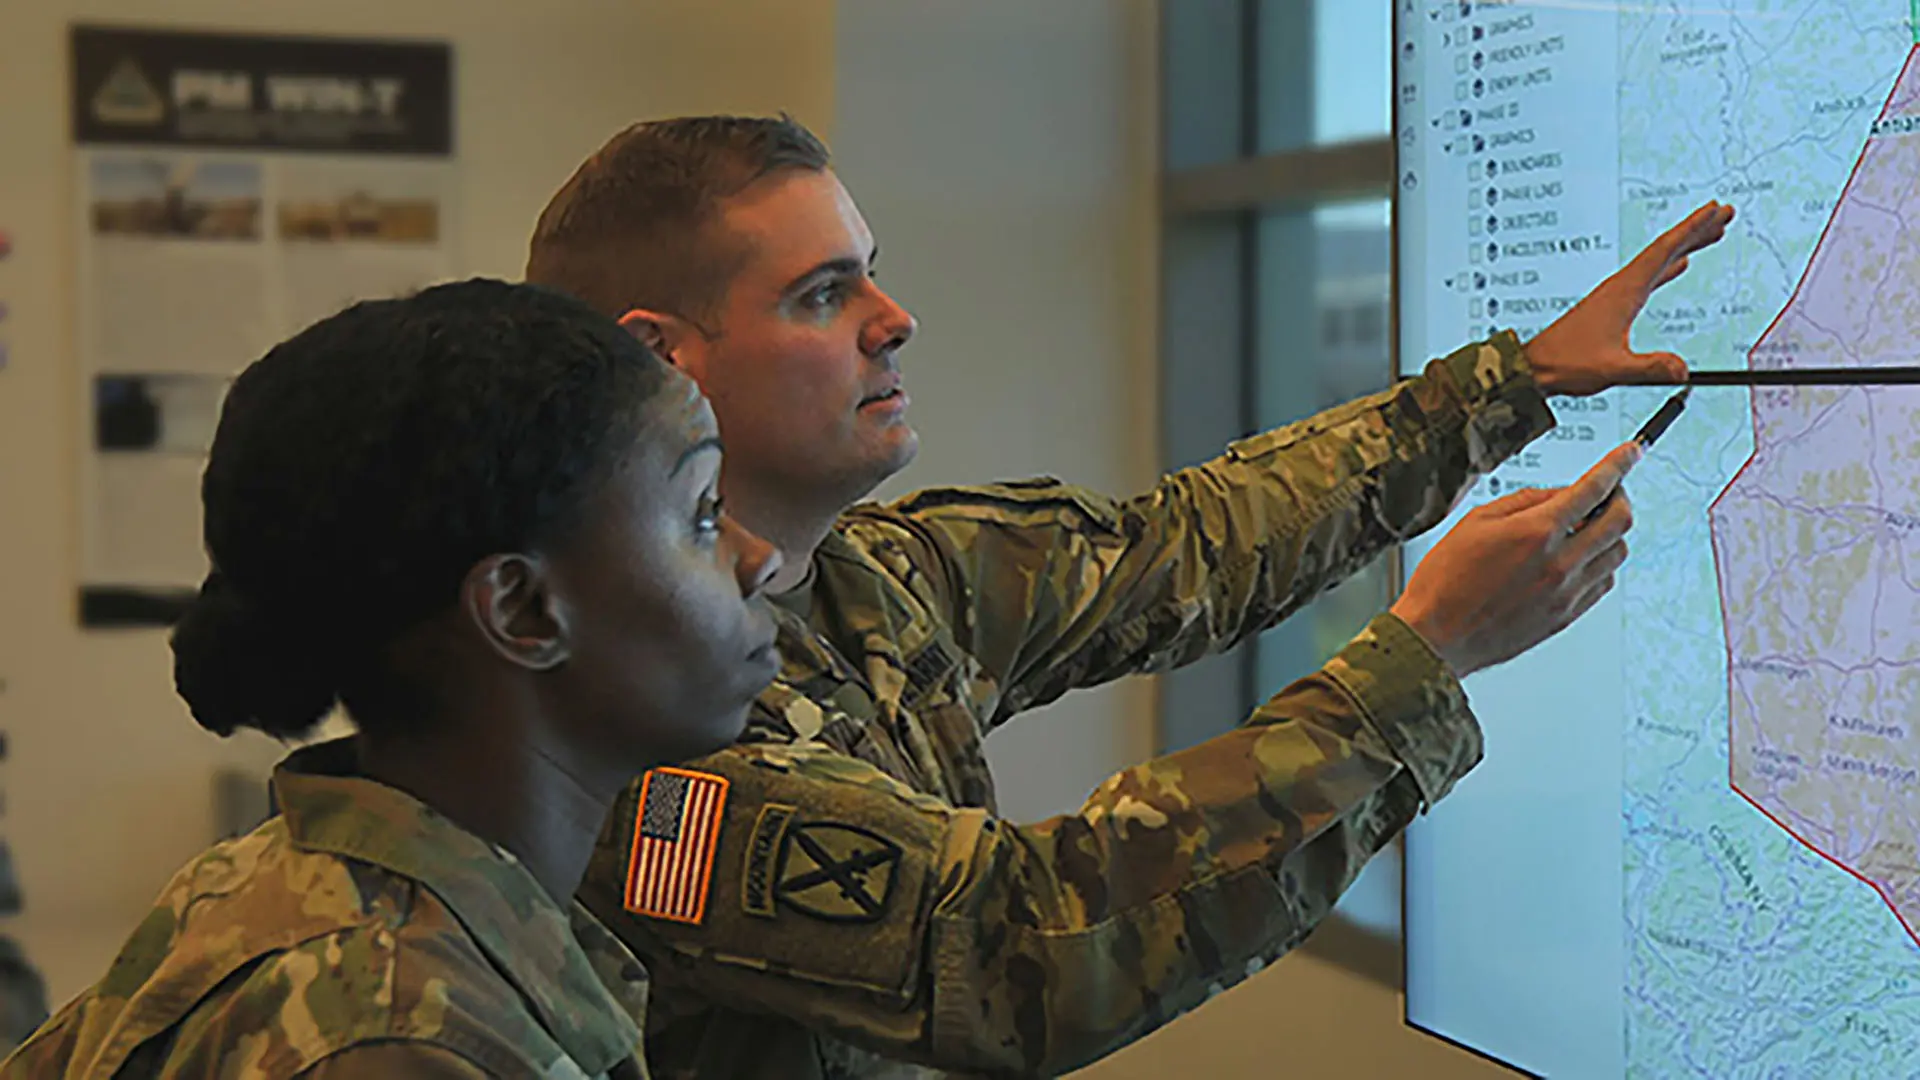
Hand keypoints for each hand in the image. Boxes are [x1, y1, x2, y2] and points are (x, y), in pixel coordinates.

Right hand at [1389, 441, 1641, 677]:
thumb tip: (1558, 494)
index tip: (1629, 453)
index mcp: (1536, 532)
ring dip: (1611, 533)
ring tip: (1589, 528)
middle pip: (1620, 521)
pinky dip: (1601, 563)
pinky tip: (1580, 559)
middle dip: (1621, 497)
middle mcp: (1560, 563)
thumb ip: (1524, 501)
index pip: (1595, 488)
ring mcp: (1567, 593)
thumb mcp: (1475, 522)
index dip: (1619, 464)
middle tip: (1610, 491)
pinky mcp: (1566, 616)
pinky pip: (1603, 582)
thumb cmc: (1444, 582)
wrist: (1435, 636)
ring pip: (1618, 553)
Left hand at [1523, 201, 1735, 396]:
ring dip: (1686, 244)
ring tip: (1713, 234)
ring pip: (1658, 261)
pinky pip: (1649, 277)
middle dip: (1697, 230)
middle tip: (1726, 214)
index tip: (1716, 210)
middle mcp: (1621, 286)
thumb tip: (1682, 370)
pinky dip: (1669, 266)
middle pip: (1665, 248)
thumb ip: (1649, 368)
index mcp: (1623, 291)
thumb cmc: (1566, 364)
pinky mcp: (1613, 305)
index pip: (1663, 250)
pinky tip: (1680, 265)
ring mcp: (1616, 293)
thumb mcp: (1613, 368)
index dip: (1692, 228)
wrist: (1535, 366)